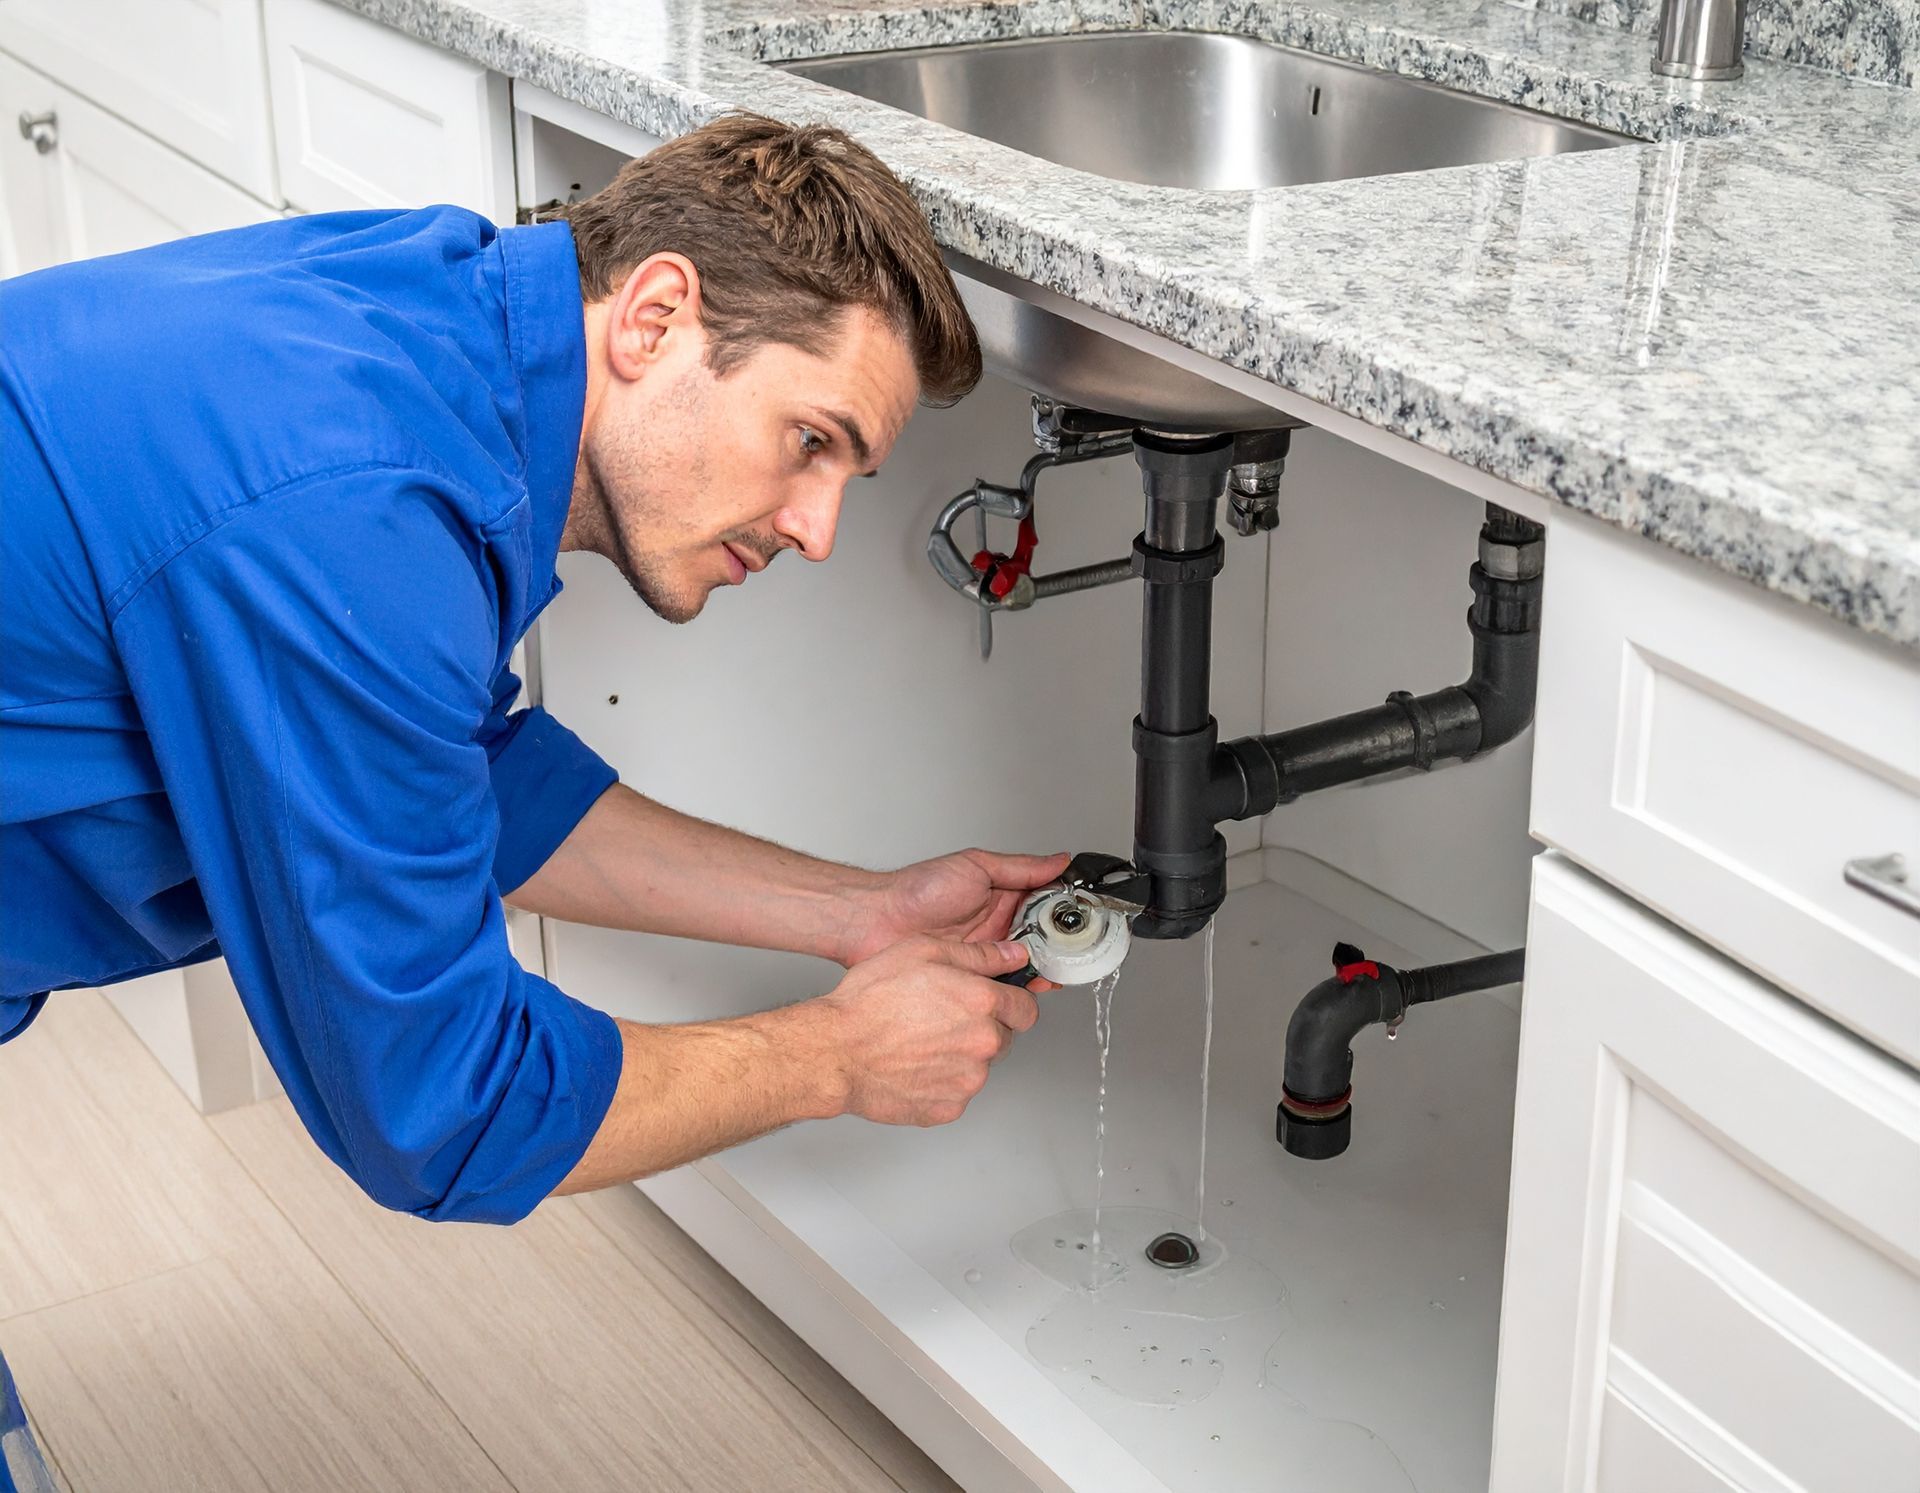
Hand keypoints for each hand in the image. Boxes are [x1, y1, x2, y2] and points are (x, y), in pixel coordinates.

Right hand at [809, 936, 1041, 1125]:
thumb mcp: (922, 951)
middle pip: (1003, 1038)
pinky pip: (955, 1093)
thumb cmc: (870, 1001)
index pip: (1026, 1008)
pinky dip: (939, 1082)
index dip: (1009, 1002)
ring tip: (919, 1042)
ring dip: (959, 1056)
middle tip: (940, 1019)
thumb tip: (1014, 956)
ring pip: (978, 1066)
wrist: (835, 1052)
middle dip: (981, 1028)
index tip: (992, 1003)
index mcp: (983, 1003)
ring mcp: (967, 1081)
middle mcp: (984, 1044)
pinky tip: (912, 1065)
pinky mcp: (947, 1108)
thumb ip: (979, 954)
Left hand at [839, 847, 1070, 970]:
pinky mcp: (974, 978)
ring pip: (1028, 964)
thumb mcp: (975, 867)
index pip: (1045, 905)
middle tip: (1075, 951)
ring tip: (1056, 969)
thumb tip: (1058, 860)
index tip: (1085, 918)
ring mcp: (986, 954)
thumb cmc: (918, 890)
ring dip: (1043, 967)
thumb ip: (1020, 867)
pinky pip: (1004, 984)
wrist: (878, 923)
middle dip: (1060, 946)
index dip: (1065, 912)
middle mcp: (997, 926)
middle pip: (1042, 939)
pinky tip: (1030, 985)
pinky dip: (1020, 987)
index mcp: (1002, 896)